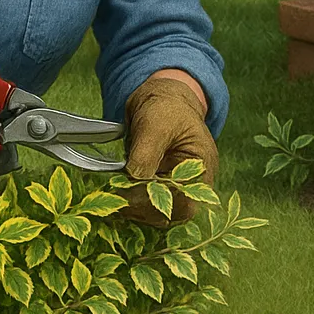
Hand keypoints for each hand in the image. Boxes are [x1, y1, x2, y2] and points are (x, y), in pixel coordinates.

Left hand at [119, 75, 216, 227]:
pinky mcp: (157, 187)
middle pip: (170, 214)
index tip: (128, 196)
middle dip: (141, 208)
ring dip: (133, 207)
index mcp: (201, 169)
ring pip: (155, 213)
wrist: (159, 99)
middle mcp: (191, 185)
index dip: (157, 206)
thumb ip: (147, 152)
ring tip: (112, 196)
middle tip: (115, 199)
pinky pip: (145, 204)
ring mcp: (173, 188)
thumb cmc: (166, 107)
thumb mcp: (156, 123)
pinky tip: (114, 193)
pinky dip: (129, 201)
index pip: (185, 204)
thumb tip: (134, 178)